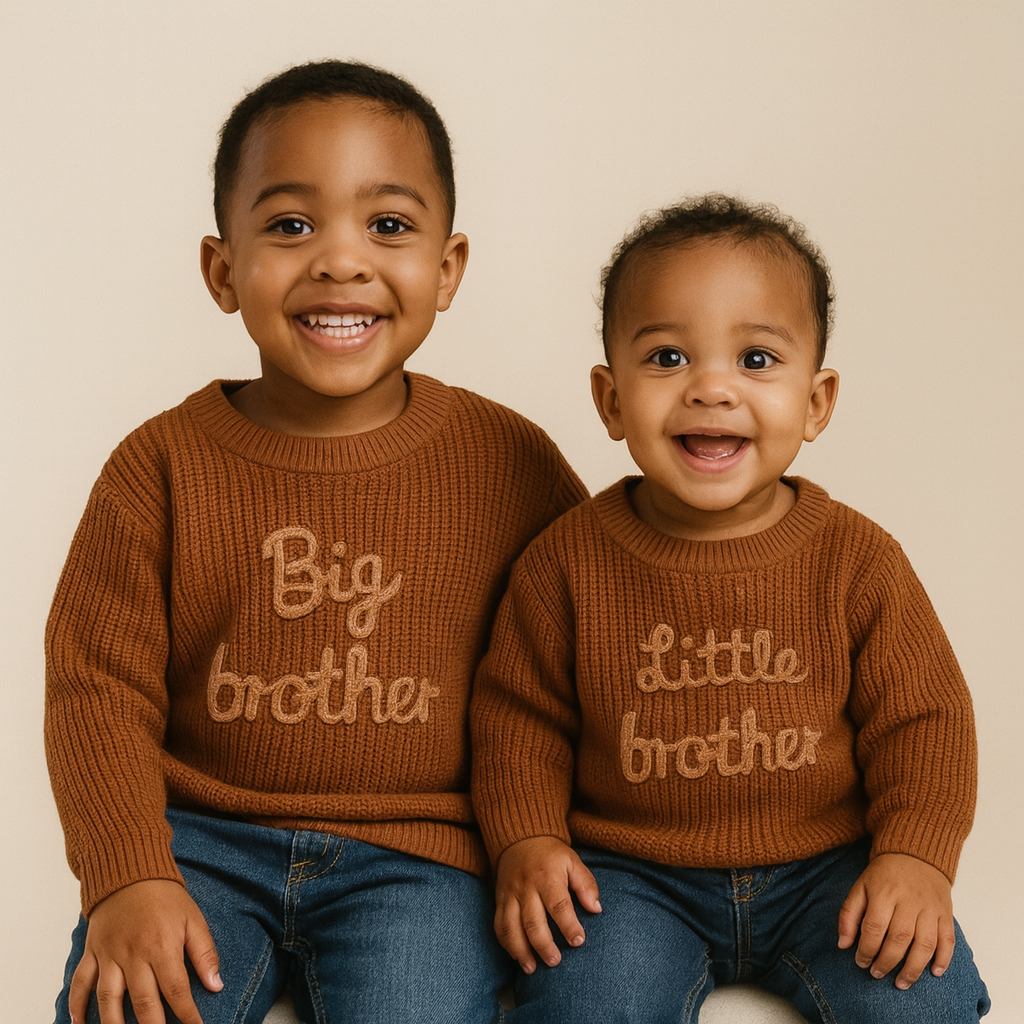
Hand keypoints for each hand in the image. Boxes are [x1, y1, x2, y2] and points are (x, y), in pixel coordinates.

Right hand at [68, 879, 222, 1023]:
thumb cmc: (165, 896)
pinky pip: (80, 982)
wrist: (131, 870)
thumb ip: (204, 953)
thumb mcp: (193, 919)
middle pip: (142, 1002)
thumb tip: (216, 984)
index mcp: (162, 946)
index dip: (187, 1015)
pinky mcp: (92, 952)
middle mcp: (134, 954)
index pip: (176, 991)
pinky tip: (79, 1023)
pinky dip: (76, 1004)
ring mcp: (109, 954)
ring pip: (108, 999)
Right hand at [494, 836, 601, 973]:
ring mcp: (510, 894)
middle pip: (532, 921)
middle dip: (544, 945)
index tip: (578, 941)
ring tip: (532, 968)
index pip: (558, 905)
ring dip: (521, 951)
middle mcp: (526, 887)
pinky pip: (498, 926)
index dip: (568, 925)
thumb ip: (585, 884)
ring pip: (511, 927)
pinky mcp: (499, 900)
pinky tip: (517, 957)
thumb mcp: (572, 861)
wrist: (520, 838)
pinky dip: (506, 944)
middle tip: (555, 961)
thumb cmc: (551, 854)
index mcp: (547, 876)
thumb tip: (596, 909)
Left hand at [837, 853, 954, 989]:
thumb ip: (849, 915)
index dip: (866, 949)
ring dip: (913, 968)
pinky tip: (934, 973)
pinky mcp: (945, 913)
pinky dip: (943, 959)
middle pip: (899, 939)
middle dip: (887, 962)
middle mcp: (909, 901)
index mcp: (884, 893)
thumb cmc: (884, 875)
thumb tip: (843, 944)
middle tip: (877, 974)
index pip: (874, 928)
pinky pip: (948, 940)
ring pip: (924, 944)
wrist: (914, 854)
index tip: (861, 962)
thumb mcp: (860, 887)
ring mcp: (930, 908)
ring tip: (901, 982)